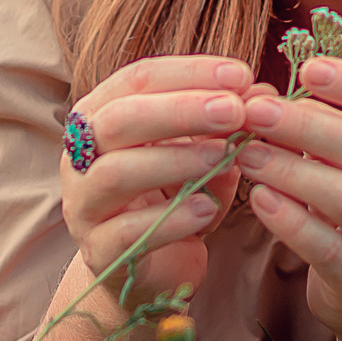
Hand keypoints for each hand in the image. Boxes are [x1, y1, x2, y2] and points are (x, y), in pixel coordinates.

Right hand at [59, 55, 267, 311]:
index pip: (137, 79)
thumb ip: (226, 122)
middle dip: (181, 110)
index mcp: (100, 115)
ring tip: (225, 157)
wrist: (154, 267)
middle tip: (234, 111)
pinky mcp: (97, 250)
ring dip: (176, 160)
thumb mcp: (203, 151)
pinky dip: (172, 218)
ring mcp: (83, 204)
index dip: (189, 72)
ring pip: (116, 173)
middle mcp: (80, 155)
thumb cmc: (175, 196)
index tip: (241, 75)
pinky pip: (128, 232)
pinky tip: (209, 209)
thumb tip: (262, 91)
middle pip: (120, 120)